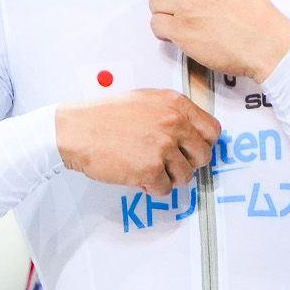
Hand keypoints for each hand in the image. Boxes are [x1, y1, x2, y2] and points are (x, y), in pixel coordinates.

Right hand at [57, 90, 220, 192]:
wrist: (77, 131)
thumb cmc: (104, 116)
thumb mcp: (145, 100)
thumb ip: (172, 113)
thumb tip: (191, 131)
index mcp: (175, 104)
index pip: (212, 130)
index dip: (203, 143)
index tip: (192, 149)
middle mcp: (173, 124)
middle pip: (203, 155)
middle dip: (188, 163)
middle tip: (170, 163)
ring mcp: (163, 147)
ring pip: (186, 176)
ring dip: (169, 178)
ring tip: (150, 169)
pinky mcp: (150, 170)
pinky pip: (164, 189)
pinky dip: (152, 187)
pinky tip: (138, 176)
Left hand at [149, 0, 289, 81]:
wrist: (267, 44)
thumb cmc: (259, 21)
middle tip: (178, 6)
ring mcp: (187, 4)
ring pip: (155, 2)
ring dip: (164, 14)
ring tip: (178, 23)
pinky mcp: (180, 29)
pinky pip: (156, 24)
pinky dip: (162, 32)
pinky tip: (175, 36)